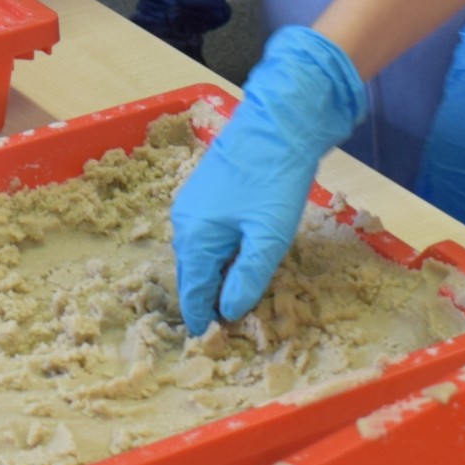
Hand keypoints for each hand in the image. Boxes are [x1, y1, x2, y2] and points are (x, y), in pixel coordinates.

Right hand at [171, 26, 367, 329]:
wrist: (279, 121)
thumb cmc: (274, 180)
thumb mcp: (268, 237)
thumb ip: (247, 278)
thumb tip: (228, 311)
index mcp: (195, 237)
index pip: (193, 292)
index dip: (203, 318)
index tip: (211, 342)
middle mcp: (184, 222)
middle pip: (194, 273)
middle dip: (208, 298)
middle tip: (228, 325)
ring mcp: (192, 204)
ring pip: (200, 253)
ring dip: (216, 275)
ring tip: (236, 296)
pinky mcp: (207, 192)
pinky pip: (207, 235)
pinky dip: (220, 253)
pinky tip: (241, 258)